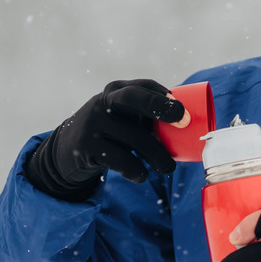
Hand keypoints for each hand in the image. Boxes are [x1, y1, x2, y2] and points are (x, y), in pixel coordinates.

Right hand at [24, 79, 189, 200]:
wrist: (67, 150)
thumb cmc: (112, 132)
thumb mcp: (124, 117)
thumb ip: (150, 117)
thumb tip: (192, 128)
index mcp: (117, 90)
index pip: (143, 86)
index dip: (164, 95)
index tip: (183, 111)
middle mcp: (104, 102)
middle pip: (133, 98)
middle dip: (161, 107)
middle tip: (184, 122)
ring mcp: (94, 124)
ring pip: (135, 138)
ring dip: (157, 156)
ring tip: (168, 168)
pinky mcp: (87, 148)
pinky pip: (122, 161)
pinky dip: (137, 171)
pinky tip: (141, 175)